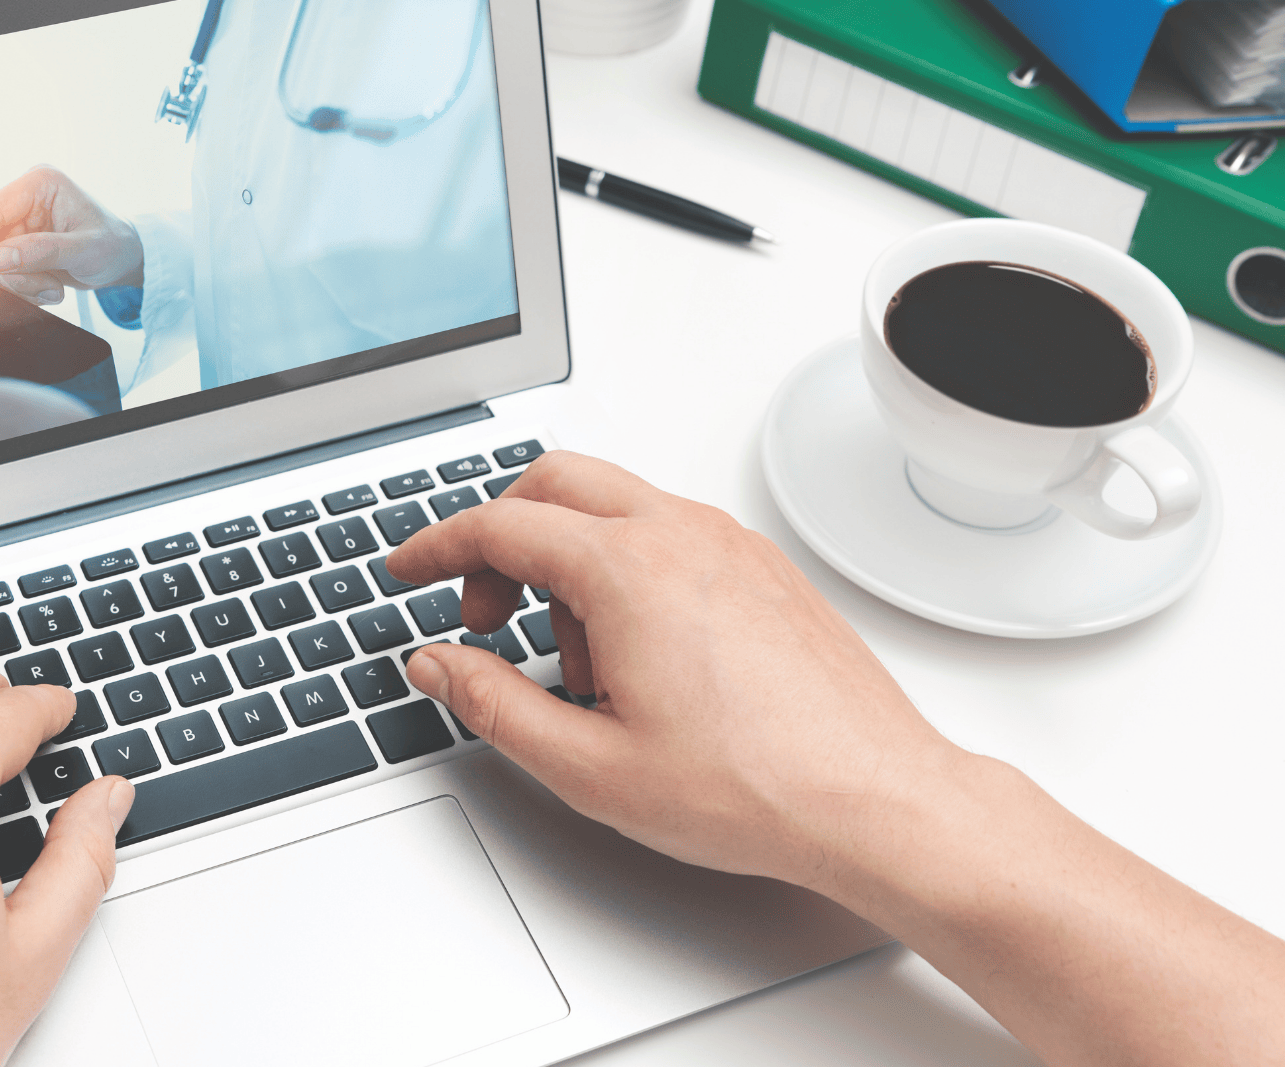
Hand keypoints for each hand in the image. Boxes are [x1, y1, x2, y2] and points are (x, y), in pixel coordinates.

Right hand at [0, 166, 142, 305]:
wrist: (125, 258)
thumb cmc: (114, 245)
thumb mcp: (85, 250)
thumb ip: (41, 252)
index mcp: (39, 183)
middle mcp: (24, 197)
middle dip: (12, 274)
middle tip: (46, 289)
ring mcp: (19, 221)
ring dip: (22, 284)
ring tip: (54, 288)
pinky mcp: (17, 242)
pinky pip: (3, 273)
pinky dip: (25, 288)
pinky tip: (51, 286)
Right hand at [385, 450, 957, 894]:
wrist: (874, 800)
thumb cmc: (757, 786)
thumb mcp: (590, 766)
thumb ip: (494, 705)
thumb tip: (440, 666)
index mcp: (628, 570)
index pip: (500, 525)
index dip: (438, 548)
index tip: (410, 570)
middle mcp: (681, 535)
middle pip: (554, 484)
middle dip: (500, 538)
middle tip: (483, 613)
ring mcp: (729, 543)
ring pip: (613, 507)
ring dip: (567, 560)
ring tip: (578, 666)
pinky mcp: (761, 566)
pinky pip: (667, 533)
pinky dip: (625, 568)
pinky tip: (636, 655)